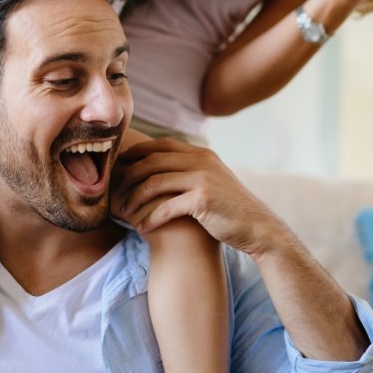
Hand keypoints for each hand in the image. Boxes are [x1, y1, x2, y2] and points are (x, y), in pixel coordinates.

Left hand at [111, 137, 288, 257]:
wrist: (257, 228)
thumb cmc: (229, 208)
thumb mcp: (212, 180)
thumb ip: (191, 170)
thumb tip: (162, 168)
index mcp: (201, 153)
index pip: (161, 145)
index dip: (137, 152)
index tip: (120, 166)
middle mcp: (201, 160)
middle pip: (152, 161)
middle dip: (129, 176)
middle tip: (115, 192)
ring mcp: (202, 178)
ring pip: (154, 183)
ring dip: (135, 199)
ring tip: (123, 212)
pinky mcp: (202, 199)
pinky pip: (166, 206)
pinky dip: (150, 217)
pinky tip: (141, 227)